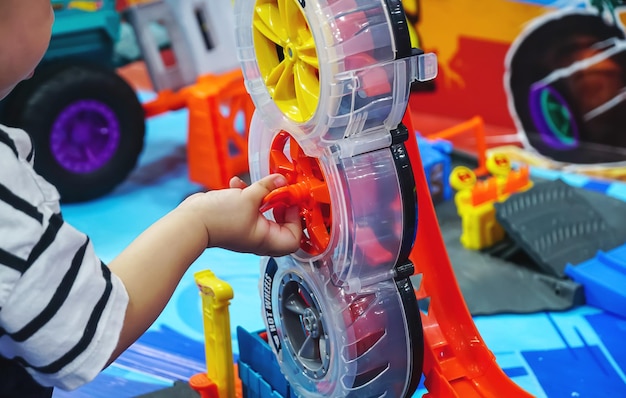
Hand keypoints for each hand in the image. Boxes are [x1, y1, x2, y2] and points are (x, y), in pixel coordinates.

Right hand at [178, 174, 301, 256]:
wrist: (190, 221)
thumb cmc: (218, 218)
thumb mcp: (249, 197)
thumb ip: (267, 187)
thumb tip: (281, 180)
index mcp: (266, 240)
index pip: (294, 238)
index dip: (296, 219)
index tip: (291, 200)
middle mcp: (259, 238)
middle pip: (283, 225)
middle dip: (282, 205)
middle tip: (281, 192)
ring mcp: (247, 230)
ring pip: (265, 214)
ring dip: (262, 196)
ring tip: (258, 186)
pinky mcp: (236, 221)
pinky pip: (248, 208)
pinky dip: (246, 196)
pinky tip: (236, 184)